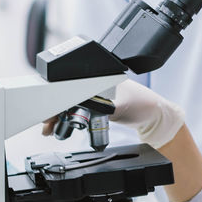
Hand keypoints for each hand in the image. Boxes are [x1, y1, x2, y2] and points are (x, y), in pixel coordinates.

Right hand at [40, 81, 183, 149]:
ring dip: (58, 114)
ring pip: (70, 101)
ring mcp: (96, 90)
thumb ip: (98, 106)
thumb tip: (78, 106)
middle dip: (54, 109)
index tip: (49, 112)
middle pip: (67, 93)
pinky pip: (77, 108)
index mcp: (100, 72)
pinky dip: (67, 116)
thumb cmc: (142, 104)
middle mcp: (96, 79)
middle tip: (47, 125)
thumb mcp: (118, 106)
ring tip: (50, 128)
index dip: (57, 99)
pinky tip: (60, 125)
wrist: (154, 116)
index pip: (70, 84)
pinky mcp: (97, 101)